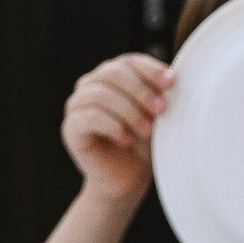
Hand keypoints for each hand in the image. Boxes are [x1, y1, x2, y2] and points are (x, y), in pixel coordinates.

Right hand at [61, 54, 168, 204]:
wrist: (126, 180)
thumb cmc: (143, 146)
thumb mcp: (155, 116)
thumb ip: (158, 95)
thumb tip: (172, 78)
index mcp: (112, 76)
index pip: (128, 61)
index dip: (149, 69)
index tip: (171, 82)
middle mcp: (91, 85)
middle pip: (112, 73)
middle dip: (141, 91)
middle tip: (161, 110)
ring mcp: (77, 105)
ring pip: (100, 94)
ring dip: (128, 111)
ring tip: (147, 131)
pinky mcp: (71, 128)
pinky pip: (88, 117)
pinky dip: (112, 126)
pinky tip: (126, 139)